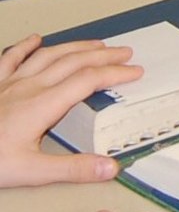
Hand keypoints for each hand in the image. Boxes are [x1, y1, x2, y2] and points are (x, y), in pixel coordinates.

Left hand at [0, 34, 142, 186]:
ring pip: (50, 56)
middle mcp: (29, 88)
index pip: (87, 81)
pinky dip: (28, 46)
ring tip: (96, 44)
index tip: (134, 71)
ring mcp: (11, 84)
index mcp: (42, 106)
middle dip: (103, 55)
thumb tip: (110, 167)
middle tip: (125, 51)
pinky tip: (37, 40)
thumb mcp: (34, 171)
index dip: (114, 74)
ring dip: (76, 47)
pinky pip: (13, 58)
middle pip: (73, 62)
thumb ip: (74, 168)